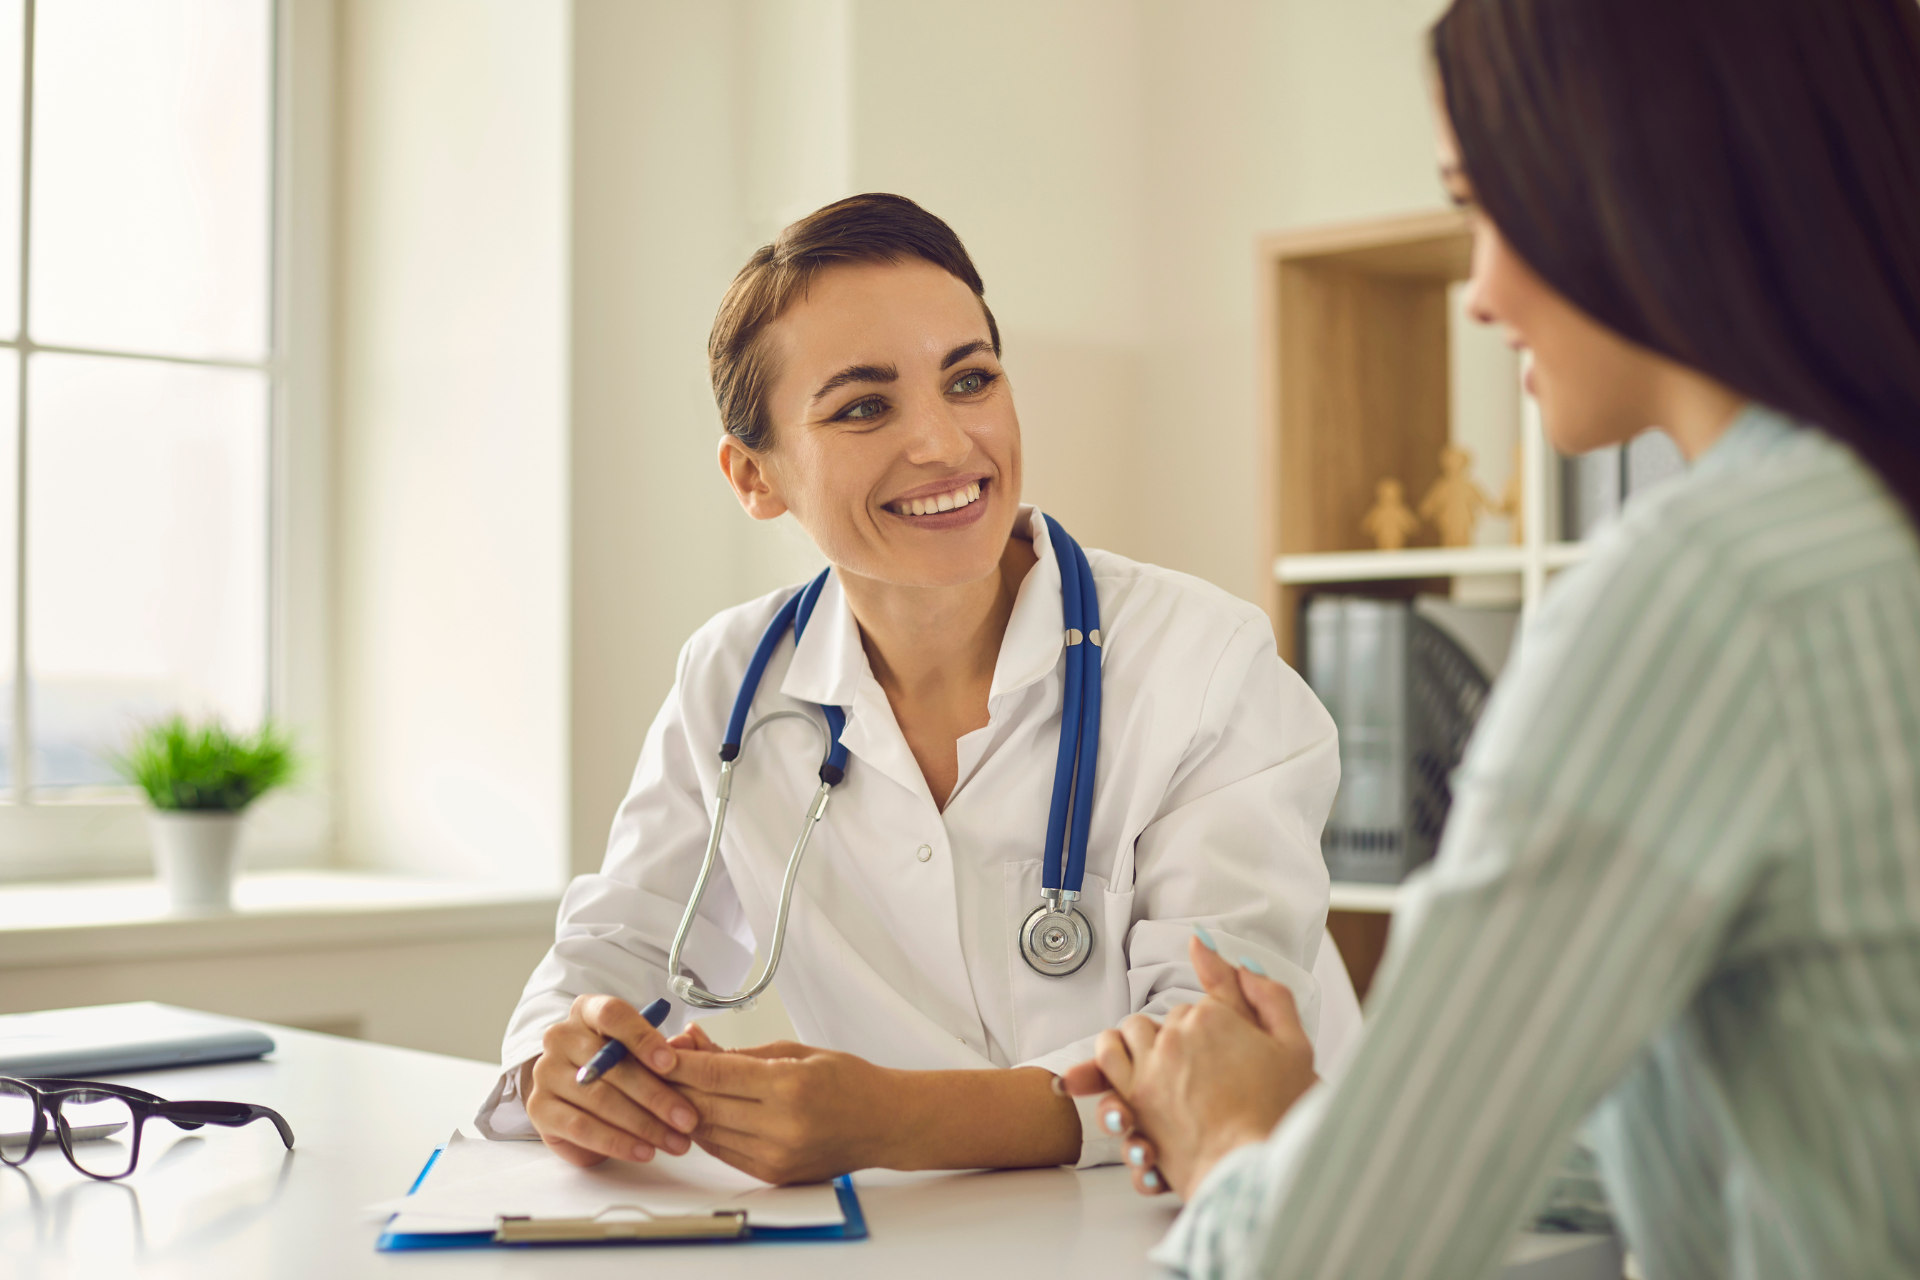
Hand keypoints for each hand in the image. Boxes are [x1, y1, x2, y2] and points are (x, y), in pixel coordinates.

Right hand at [524, 994, 701, 1166]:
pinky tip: (644, 1151)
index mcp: (586, 1011)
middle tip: (688, 1119)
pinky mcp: (539, 1109)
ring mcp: (545, 1073)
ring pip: (599, 1099)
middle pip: (611, 1064)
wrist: (574, 1096)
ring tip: (675, 1142)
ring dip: (643, 1125)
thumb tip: (687, 1050)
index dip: (643, 1038)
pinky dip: (617, 1142)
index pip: (612, 1015)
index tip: (671, 1063)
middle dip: (657, 1096)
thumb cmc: (616, 1067)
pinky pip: (582, 1128)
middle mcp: (561, 1037)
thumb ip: (662, 1050)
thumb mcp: (639, 1051)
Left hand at [665, 1038, 895, 1183]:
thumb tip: (695, 1044)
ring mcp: (775, 1155)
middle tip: (656, 1066)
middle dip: (674, 1084)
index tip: (657, 1051)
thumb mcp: (798, 1052)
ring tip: (673, 1086)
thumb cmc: (850, 1083)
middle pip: (704, 1105)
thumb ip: (742, 1054)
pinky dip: (706, 1130)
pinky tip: (699, 1111)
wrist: (885, 1124)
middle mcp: (780, 1126)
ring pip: (708, 1131)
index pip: (716, 1075)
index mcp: (789, 1087)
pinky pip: (723, 1151)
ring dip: (684, 1109)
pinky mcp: (772, 1174)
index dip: (680, 1063)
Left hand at [1066, 936, 1318, 1196]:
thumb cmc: (1279, 1114)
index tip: (1223, 1046)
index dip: (1216, 1025)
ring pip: (1128, 1033)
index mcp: (1215, 1017)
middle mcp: (1176, 1036)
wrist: (1257, 1171)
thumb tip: (1217, 948)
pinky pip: (1107, 1063)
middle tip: (1202, 1066)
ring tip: (1159, 1064)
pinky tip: (1130, 1074)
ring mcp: (1151, 1067)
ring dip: (1139, 1043)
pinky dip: (1111, 1063)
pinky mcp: (1134, 1099)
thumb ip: (1264, 993)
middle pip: (1165, 1019)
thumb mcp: (1293, 1045)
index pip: (1203, 1004)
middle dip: (1179, 1036)